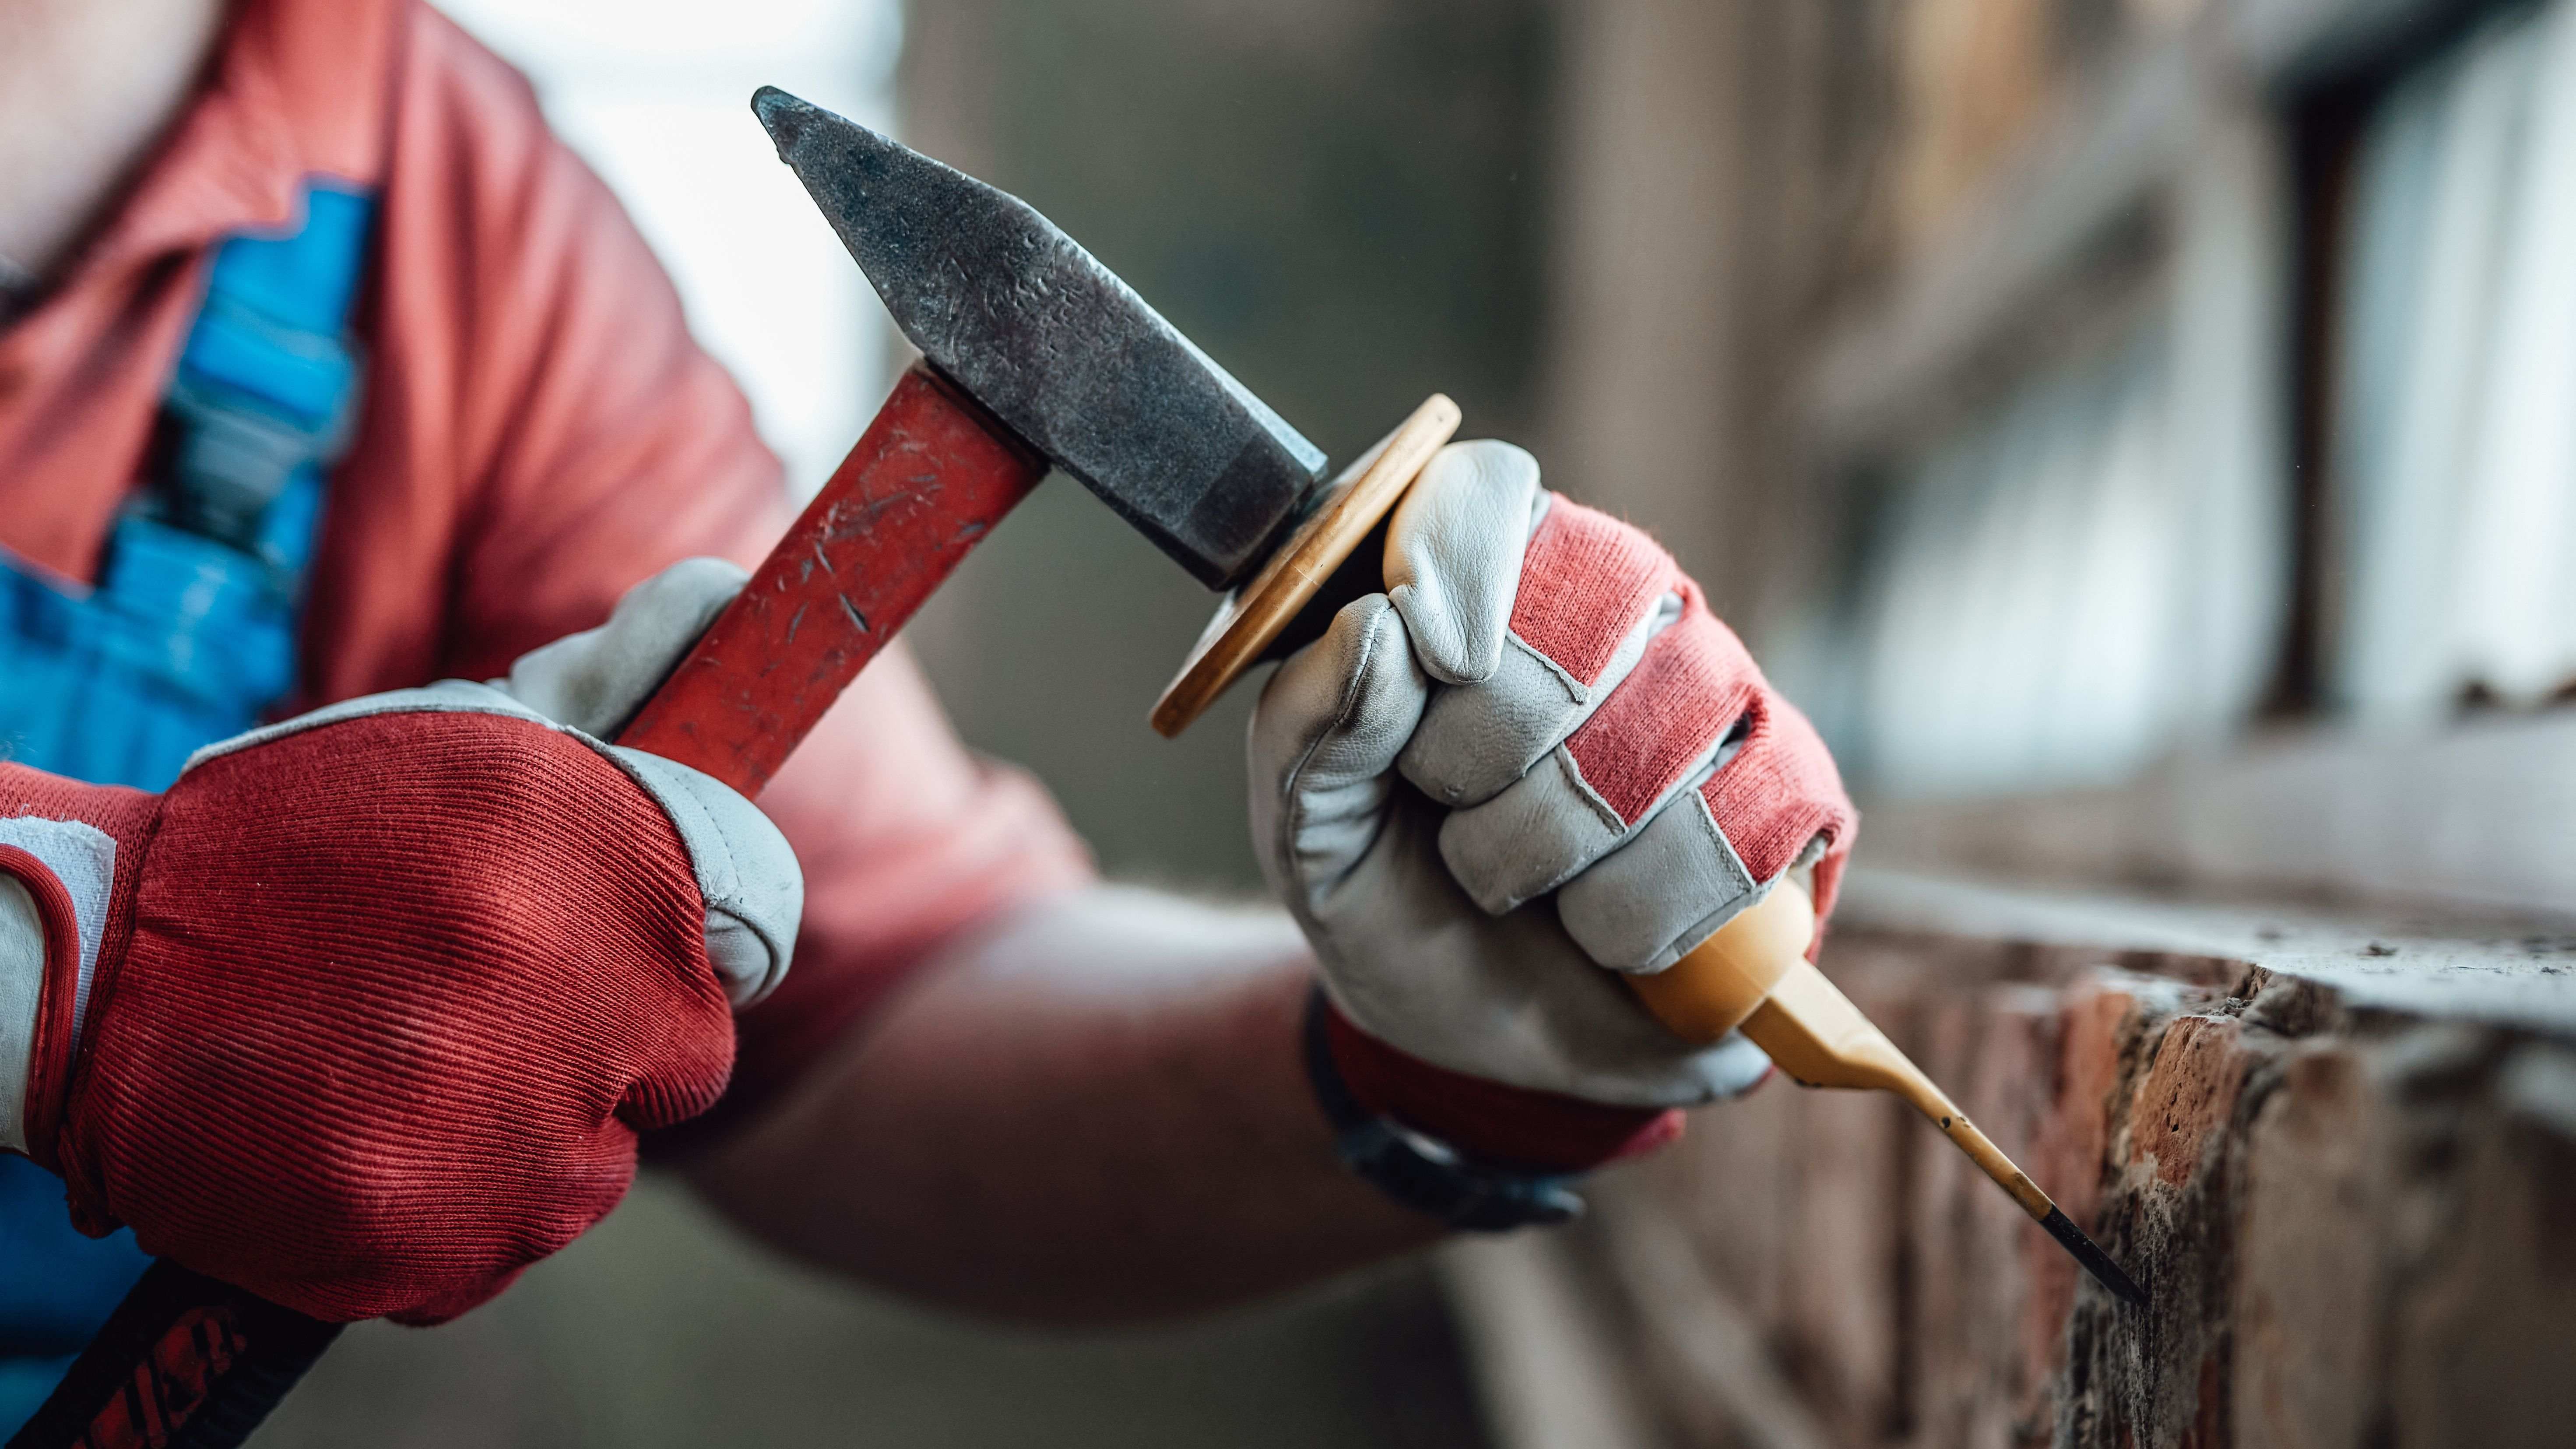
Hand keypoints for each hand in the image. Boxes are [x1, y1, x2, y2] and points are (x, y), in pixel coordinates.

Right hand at [0, 559, 799, 1323]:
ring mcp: (508, 1134)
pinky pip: (505, 1244)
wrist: (95, 973)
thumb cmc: (290, 847)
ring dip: (533, 1132)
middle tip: (492, 1011)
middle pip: (692, 1057)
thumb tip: (719, 603)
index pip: (755, 916)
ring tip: (406, 1070)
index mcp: (597, 850)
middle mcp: (573, 986)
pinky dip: (454, 1210)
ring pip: (599, 1166)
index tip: (639, 948)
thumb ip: (606, 693)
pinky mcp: (434, 1242)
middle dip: (616, 1041)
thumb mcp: (453, 739)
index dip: (697, 939)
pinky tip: (367, 1138)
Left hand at [1251, 442, 1853, 1166]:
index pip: (1489, 493)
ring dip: (1557, 847)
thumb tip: (1374, 627)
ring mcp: (1718, 691)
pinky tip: (1607, 935)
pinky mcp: (1793, 789)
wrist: (1468, 1034)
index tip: (1430, 656)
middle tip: (1455, 816)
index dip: (1462, 562)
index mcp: (1482, 581)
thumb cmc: (1385, 895)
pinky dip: (1652, 907)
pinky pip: (1756, 817)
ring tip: (1519, 887)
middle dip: (1491, 748)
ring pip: (1665, 727)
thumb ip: (1311, 724)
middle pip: (1589, 604)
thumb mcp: (1306, 828)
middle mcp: (1617, 606)